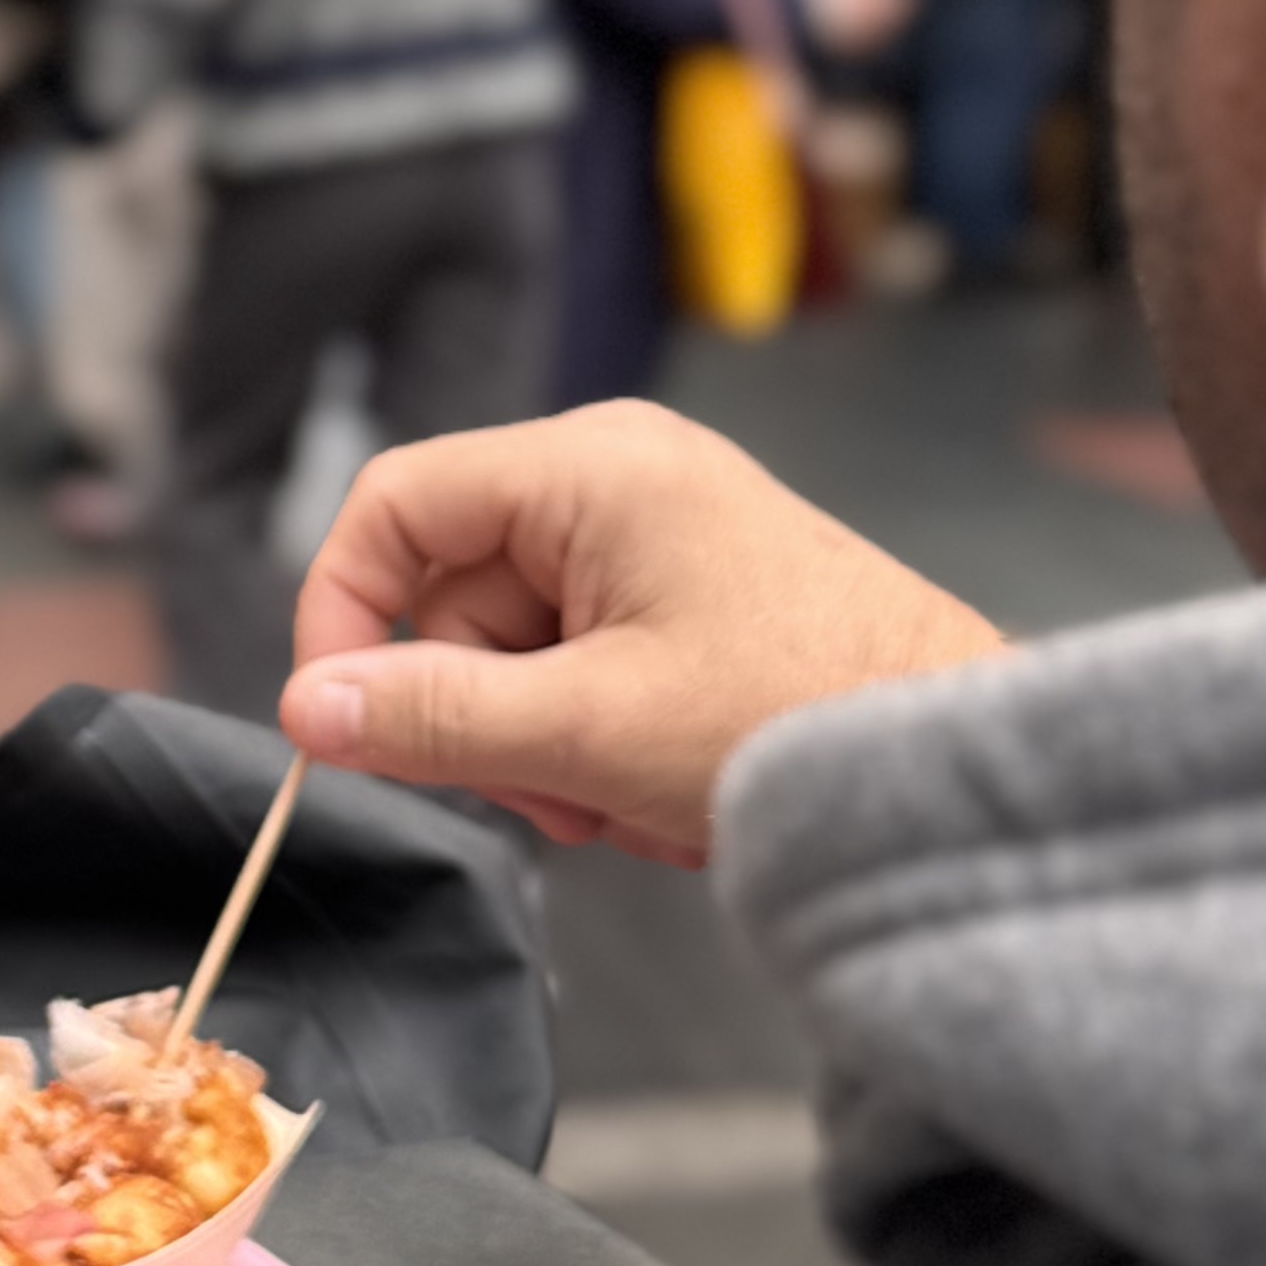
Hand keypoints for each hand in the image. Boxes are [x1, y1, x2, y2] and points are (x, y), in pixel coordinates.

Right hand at [280, 402, 1006, 864]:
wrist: (958, 768)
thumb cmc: (803, 717)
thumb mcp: (590, 732)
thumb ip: (435, 720)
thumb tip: (308, 709)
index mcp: (591, 468)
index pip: (395, 504)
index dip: (345, 612)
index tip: (340, 723)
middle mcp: (618, 480)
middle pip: (454, 594)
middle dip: (483, 714)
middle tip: (554, 790)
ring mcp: (658, 541)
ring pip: (514, 653)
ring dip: (545, 749)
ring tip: (631, 797)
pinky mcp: (690, 603)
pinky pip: (580, 673)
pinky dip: (597, 748)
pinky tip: (662, 792)